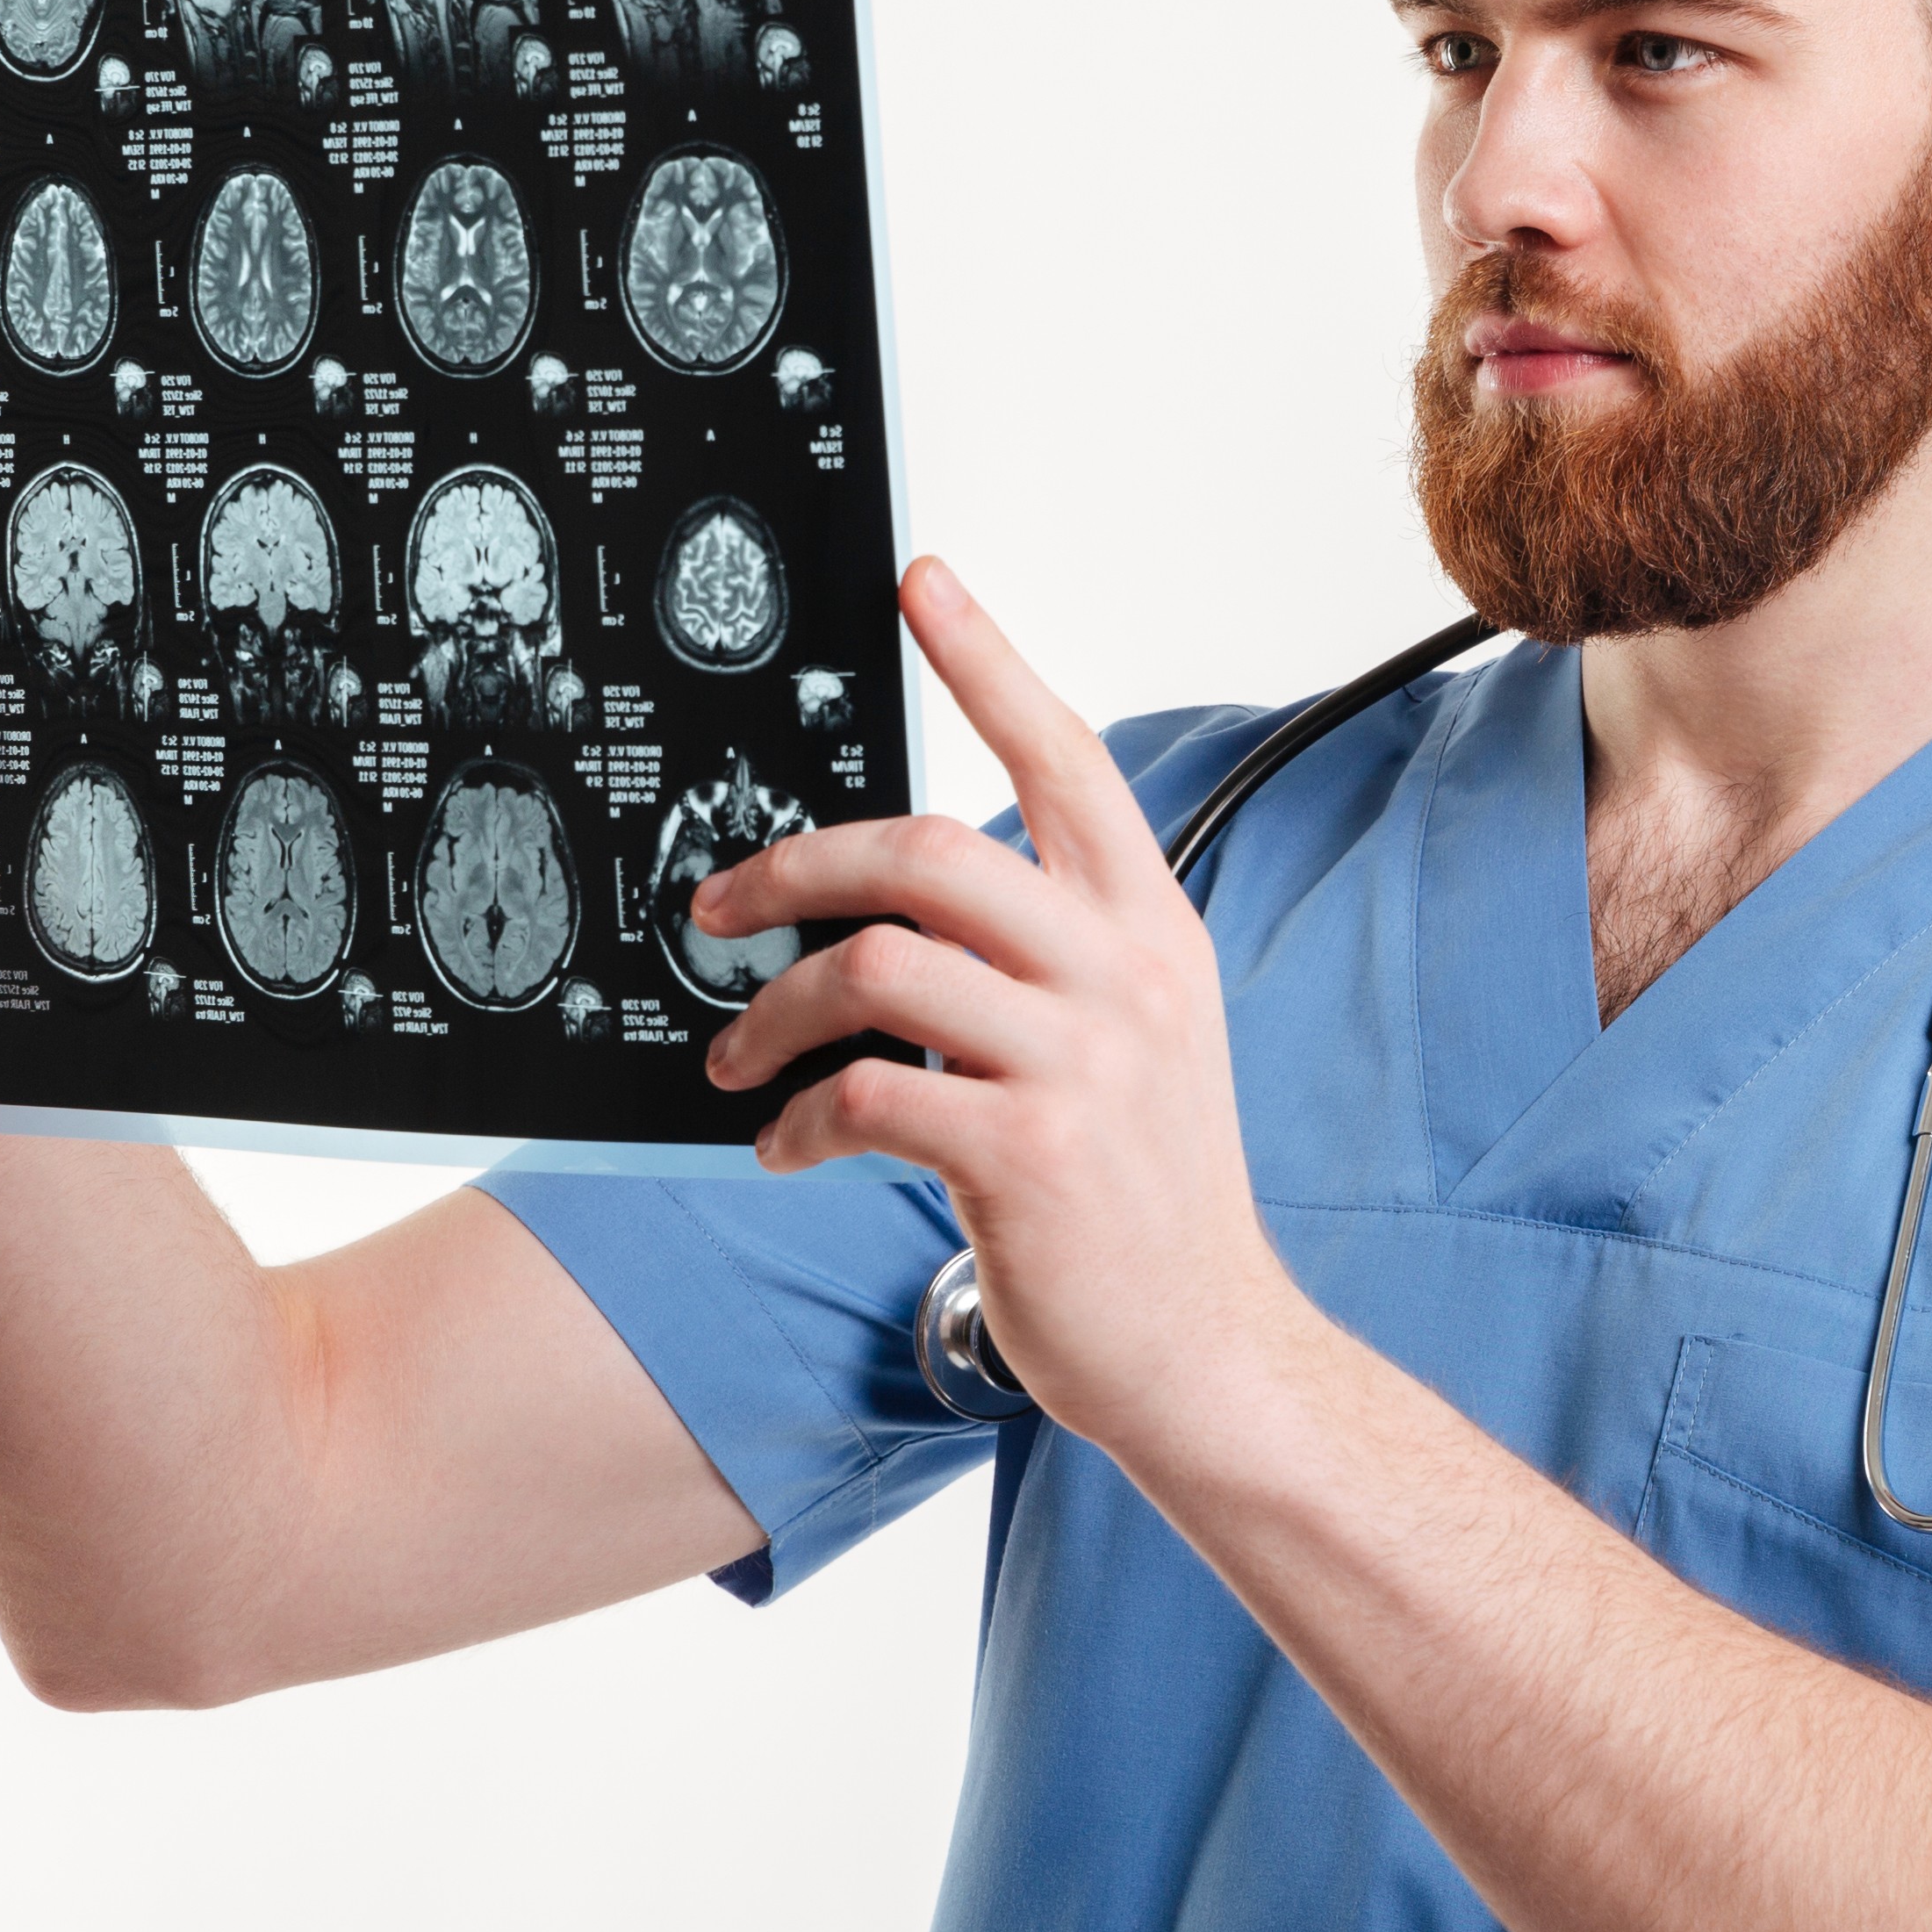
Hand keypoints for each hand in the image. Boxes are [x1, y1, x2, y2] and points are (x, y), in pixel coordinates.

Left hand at [696, 559, 1315, 1451]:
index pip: (1066, 756)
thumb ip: (1048, 954)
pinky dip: (798, 1119)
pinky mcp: (1027, 1154)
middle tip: (720, 910)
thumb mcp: (1132, 1040)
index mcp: (1150, 927)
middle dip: (797, 867)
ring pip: (878, 966)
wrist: (1210, 1348)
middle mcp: (1124, 975)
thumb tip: (902, 902)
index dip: (988, 660)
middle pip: (931, 850)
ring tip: (737, 1059)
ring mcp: (1082, 1062)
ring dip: (774, 1011)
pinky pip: (867, 1094)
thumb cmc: (1145, 1194)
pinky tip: (785, 1147)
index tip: (921, 582)